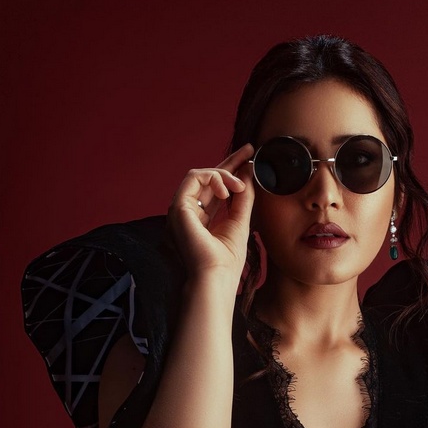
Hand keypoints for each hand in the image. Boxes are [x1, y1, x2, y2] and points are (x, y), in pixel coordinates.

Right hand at [167, 143, 254, 279]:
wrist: (215, 277)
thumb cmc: (226, 261)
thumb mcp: (240, 222)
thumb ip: (243, 198)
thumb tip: (247, 173)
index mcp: (202, 219)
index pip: (215, 190)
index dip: (230, 172)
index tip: (249, 160)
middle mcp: (189, 213)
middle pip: (207, 179)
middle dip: (229, 163)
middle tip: (249, 150)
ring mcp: (181, 210)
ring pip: (200, 175)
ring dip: (223, 174)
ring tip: (239, 185)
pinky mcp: (178, 207)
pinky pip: (194, 178)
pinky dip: (213, 178)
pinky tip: (227, 189)